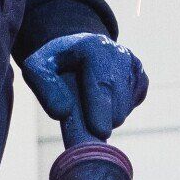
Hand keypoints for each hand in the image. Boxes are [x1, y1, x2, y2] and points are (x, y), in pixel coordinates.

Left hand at [21, 33, 148, 138]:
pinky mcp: (142, 78)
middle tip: (83, 120)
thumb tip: (63, 113)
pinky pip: (132, 105)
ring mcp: (134, 66)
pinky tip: (104, 96)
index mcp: (92, 47)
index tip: (99, 132)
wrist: (79, 47)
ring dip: (106, 115)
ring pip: (125, 108)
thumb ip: (44, 88)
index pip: (102, 82)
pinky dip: (116, 109)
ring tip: (89, 99)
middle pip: (117, 102)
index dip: (100, 108)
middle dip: (101, 120)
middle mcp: (119, 54)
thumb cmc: (56, 62)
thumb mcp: (37, 68)